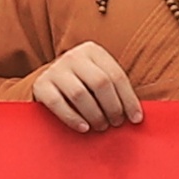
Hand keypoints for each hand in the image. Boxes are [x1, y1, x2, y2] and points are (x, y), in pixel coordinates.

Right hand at [23, 42, 143, 133]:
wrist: (49, 81)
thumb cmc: (83, 83)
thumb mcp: (99, 76)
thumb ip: (115, 89)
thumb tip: (137, 115)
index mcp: (93, 51)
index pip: (116, 75)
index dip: (129, 99)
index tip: (136, 119)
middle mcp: (74, 56)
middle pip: (100, 83)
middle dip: (112, 107)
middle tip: (116, 123)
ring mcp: (55, 69)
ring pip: (80, 94)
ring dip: (95, 115)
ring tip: (101, 126)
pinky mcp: (41, 85)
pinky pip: (58, 104)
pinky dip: (73, 118)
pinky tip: (84, 128)